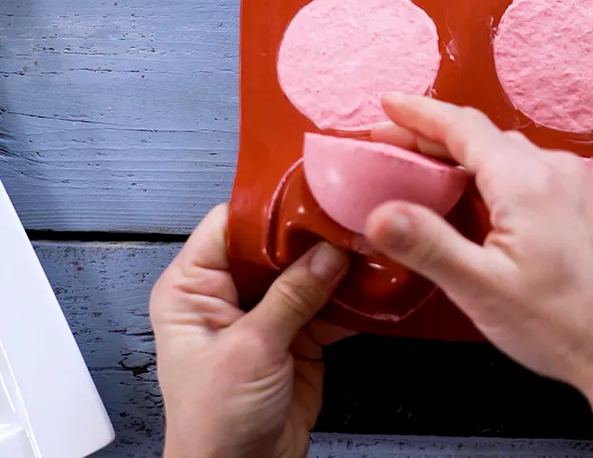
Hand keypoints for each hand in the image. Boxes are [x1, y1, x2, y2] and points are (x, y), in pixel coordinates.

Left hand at [150, 204, 350, 457]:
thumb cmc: (213, 425)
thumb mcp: (251, 350)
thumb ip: (292, 296)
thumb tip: (328, 252)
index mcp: (192, 288)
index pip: (229, 224)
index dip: (268, 209)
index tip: (308, 196)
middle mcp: (227, 293)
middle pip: (273, 244)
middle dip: (312, 235)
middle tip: (348, 218)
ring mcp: (265, 312)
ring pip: (305, 270)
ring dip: (336, 263)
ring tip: (368, 244)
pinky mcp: (296, 334)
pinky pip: (326, 301)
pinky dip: (350, 295)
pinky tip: (372, 281)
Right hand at [367, 95, 592, 457]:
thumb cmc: (560, 324)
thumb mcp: (482, 289)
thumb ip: (428, 245)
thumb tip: (378, 214)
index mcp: (524, 179)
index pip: (461, 126)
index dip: (419, 113)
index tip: (386, 104)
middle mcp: (552, 168)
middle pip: (482, 136)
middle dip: (432, 135)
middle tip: (390, 144)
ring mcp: (574, 182)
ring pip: (506, 152)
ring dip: (463, 153)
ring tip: (425, 167)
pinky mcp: (585, 201)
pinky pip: (529, 169)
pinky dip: (492, 170)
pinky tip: (479, 195)